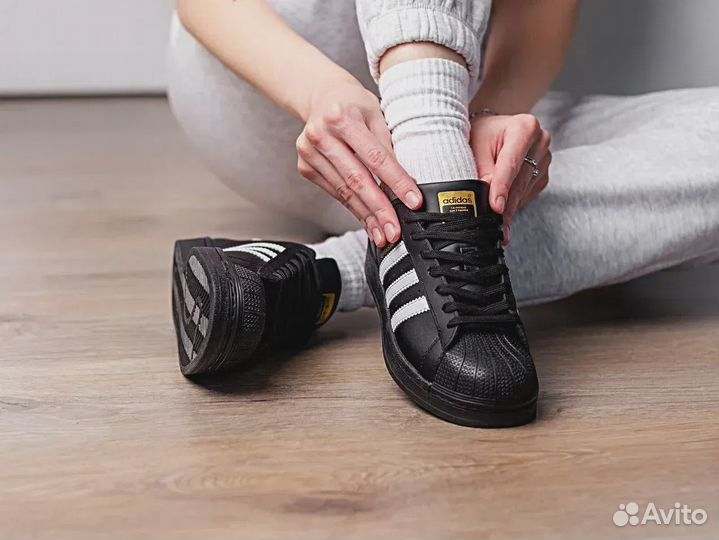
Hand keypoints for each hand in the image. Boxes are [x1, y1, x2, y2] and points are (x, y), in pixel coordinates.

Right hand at [296, 76, 421, 246]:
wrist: (321, 96)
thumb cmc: (354, 104)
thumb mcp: (376, 114)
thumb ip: (388, 145)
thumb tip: (407, 183)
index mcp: (342, 116)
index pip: (376, 157)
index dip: (397, 182)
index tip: (413, 202)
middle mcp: (321, 134)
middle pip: (357, 179)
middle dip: (379, 209)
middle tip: (394, 231)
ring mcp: (309, 152)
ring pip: (345, 192)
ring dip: (366, 216)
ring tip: (382, 233)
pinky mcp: (305, 166)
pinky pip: (335, 192)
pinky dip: (353, 207)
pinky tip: (367, 220)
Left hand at [470, 113, 550, 243]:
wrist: (492, 129)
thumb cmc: (482, 133)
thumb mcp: (476, 145)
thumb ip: (482, 170)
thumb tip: (488, 199)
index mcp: (525, 127)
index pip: (512, 163)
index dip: (503, 187)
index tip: (496, 207)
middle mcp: (540, 142)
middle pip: (520, 181)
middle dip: (505, 206)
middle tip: (493, 227)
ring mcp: (544, 159)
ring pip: (524, 191)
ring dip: (508, 208)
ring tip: (492, 221)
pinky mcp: (542, 175)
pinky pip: (527, 195)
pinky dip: (513, 203)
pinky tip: (502, 206)